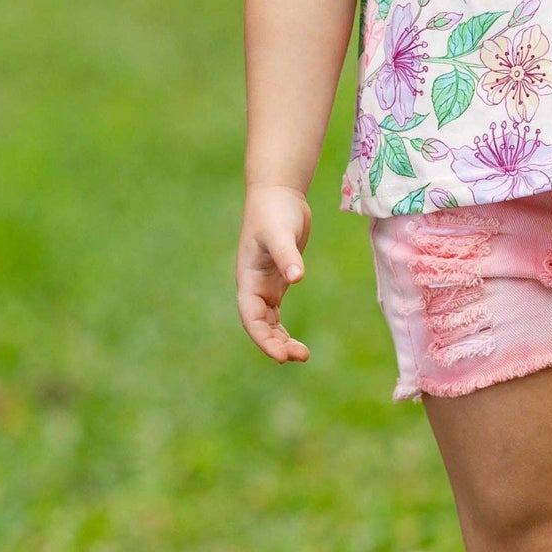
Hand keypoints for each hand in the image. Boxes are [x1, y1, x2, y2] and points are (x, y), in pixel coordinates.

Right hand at [237, 184, 312, 360]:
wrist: (278, 195)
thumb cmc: (275, 212)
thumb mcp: (280, 232)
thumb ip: (287, 255)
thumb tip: (297, 278)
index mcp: (248, 279)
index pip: (251, 317)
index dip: (264, 338)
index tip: (281, 355)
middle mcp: (254, 286)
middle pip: (260, 325)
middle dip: (276, 344)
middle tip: (300, 356)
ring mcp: (265, 285)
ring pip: (269, 322)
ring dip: (281, 340)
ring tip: (303, 355)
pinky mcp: (278, 280)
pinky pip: (277, 313)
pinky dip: (283, 329)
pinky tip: (296, 342)